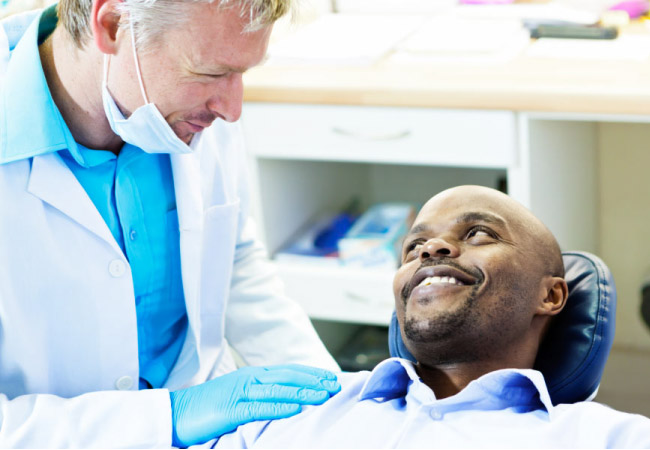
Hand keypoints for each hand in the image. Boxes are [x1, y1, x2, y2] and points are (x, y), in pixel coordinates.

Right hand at [169, 364, 339, 446]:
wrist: (177, 412)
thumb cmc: (209, 407)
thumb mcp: (239, 396)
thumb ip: (261, 395)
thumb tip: (285, 400)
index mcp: (252, 374)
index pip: (288, 371)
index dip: (310, 373)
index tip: (329, 377)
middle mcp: (249, 378)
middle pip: (287, 376)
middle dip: (313, 380)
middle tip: (335, 384)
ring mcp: (240, 392)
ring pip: (278, 390)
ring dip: (303, 392)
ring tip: (323, 395)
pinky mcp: (232, 409)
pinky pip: (260, 408)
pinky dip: (280, 408)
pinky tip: (295, 409)